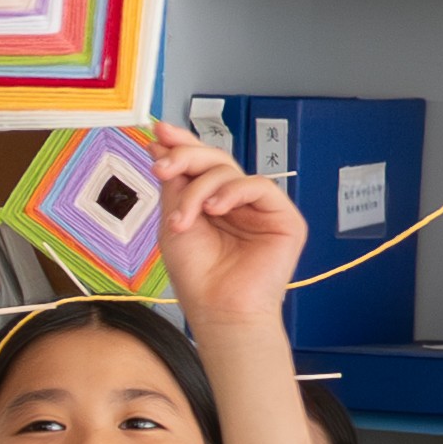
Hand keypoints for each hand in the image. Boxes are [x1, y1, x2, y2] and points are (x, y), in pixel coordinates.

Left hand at [145, 127, 306, 350]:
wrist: (219, 310)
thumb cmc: (198, 276)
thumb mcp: (175, 222)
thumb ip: (175, 185)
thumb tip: (164, 146)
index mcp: (211, 203)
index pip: (199, 165)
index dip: (181, 144)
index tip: (158, 132)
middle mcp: (236, 202)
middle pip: (214, 160)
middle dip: (185, 157)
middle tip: (163, 165)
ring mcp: (260, 209)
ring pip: (230, 170)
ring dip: (200, 188)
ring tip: (185, 218)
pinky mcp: (284, 218)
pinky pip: (259, 185)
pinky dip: (232, 192)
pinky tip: (215, 210)